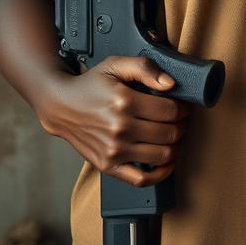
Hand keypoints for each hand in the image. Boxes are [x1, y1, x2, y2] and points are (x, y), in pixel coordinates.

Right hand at [36, 55, 190, 186]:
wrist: (61, 106)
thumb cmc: (91, 84)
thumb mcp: (116, 64)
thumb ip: (146, 68)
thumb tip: (170, 84)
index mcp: (125, 102)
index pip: (171, 111)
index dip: (184, 108)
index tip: (183, 105)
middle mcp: (120, 129)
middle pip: (169, 133)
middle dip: (182, 125)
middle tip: (181, 120)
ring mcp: (114, 151)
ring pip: (162, 155)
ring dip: (176, 146)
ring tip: (174, 136)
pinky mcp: (108, 166)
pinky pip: (140, 179)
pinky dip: (160, 174)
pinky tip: (167, 162)